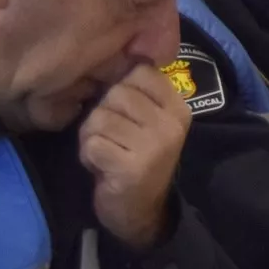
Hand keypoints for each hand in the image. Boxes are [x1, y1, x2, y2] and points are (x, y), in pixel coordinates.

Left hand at [78, 63, 188, 250]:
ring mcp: (154, 147)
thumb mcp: (147, 121)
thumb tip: (116, 55)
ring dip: (93, 139)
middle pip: (115, 95)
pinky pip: (92, 144)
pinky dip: (90, 157)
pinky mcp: (133, 168)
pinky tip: (104, 168)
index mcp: (178, 108)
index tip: (126, 116)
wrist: (140, 213)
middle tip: (114, 140)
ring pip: (99, 119)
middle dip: (102, 117)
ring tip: (108, 153)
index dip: (120, 91)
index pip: (140, 73)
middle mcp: (172, 125)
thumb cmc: (137, 159)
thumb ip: (137, 93)